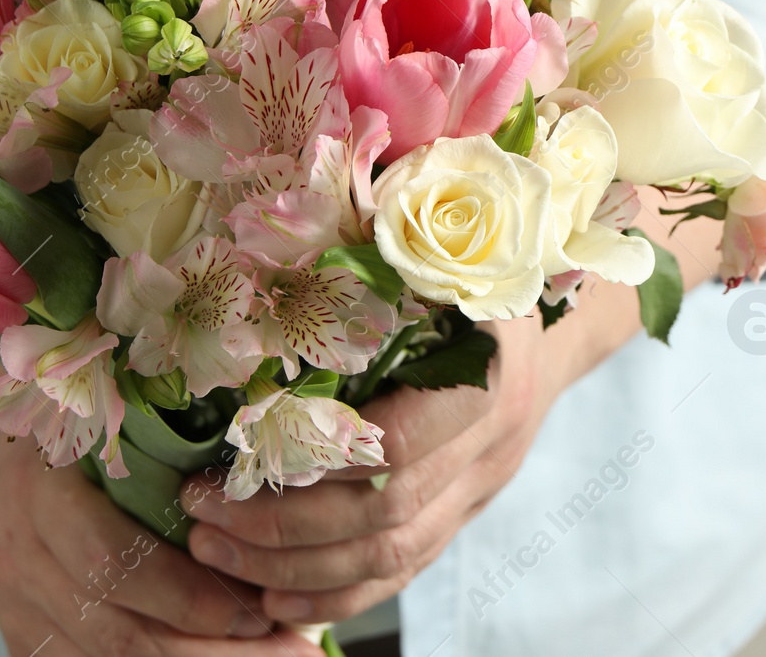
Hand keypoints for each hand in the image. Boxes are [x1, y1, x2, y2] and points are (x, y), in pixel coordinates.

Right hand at [0, 430, 324, 655]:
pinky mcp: (20, 635)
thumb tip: (268, 503)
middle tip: (286, 648)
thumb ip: (170, 456)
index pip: (114, 564)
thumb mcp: (109, 422)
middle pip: (117, 631)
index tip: (260, 607)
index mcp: (45, 493)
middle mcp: (22, 556)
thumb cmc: (75, 428)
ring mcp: (16, 604)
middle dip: (208, 649)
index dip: (188, 595)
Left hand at [183, 199, 722, 625]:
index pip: (401, 444)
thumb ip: (389, 215)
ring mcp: (483, 484)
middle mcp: (491, 441)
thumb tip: (306, 168)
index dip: (312, 462)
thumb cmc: (487, 258)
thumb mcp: (448, 231)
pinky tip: (275, 596)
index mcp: (487, 370)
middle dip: (282, 525)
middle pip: (385, 514)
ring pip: (392, 556)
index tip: (226, 456)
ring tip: (216, 557)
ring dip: (296, 568)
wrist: (566, 311)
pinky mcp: (468, 510)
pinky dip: (339, 593)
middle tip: (198, 517)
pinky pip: (406, 571)